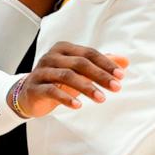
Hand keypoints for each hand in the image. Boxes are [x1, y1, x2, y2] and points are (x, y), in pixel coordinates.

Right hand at [12, 42, 128, 117]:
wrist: (28, 94)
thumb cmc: (58, 80)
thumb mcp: (80, 71)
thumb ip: (101, 64)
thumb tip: (125, 61)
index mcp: (64, 48)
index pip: (89, 53)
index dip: (106, 64)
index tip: (121, 76)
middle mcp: (52, 56)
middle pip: (80, 63)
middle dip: (100, 75)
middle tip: (117, 88)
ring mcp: (42, 71)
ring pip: (67, 76)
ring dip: (87, 87)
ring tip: (101, 99)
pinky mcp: (35, 87)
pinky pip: (52, 91)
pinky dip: (66, 98)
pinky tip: (78, 105)